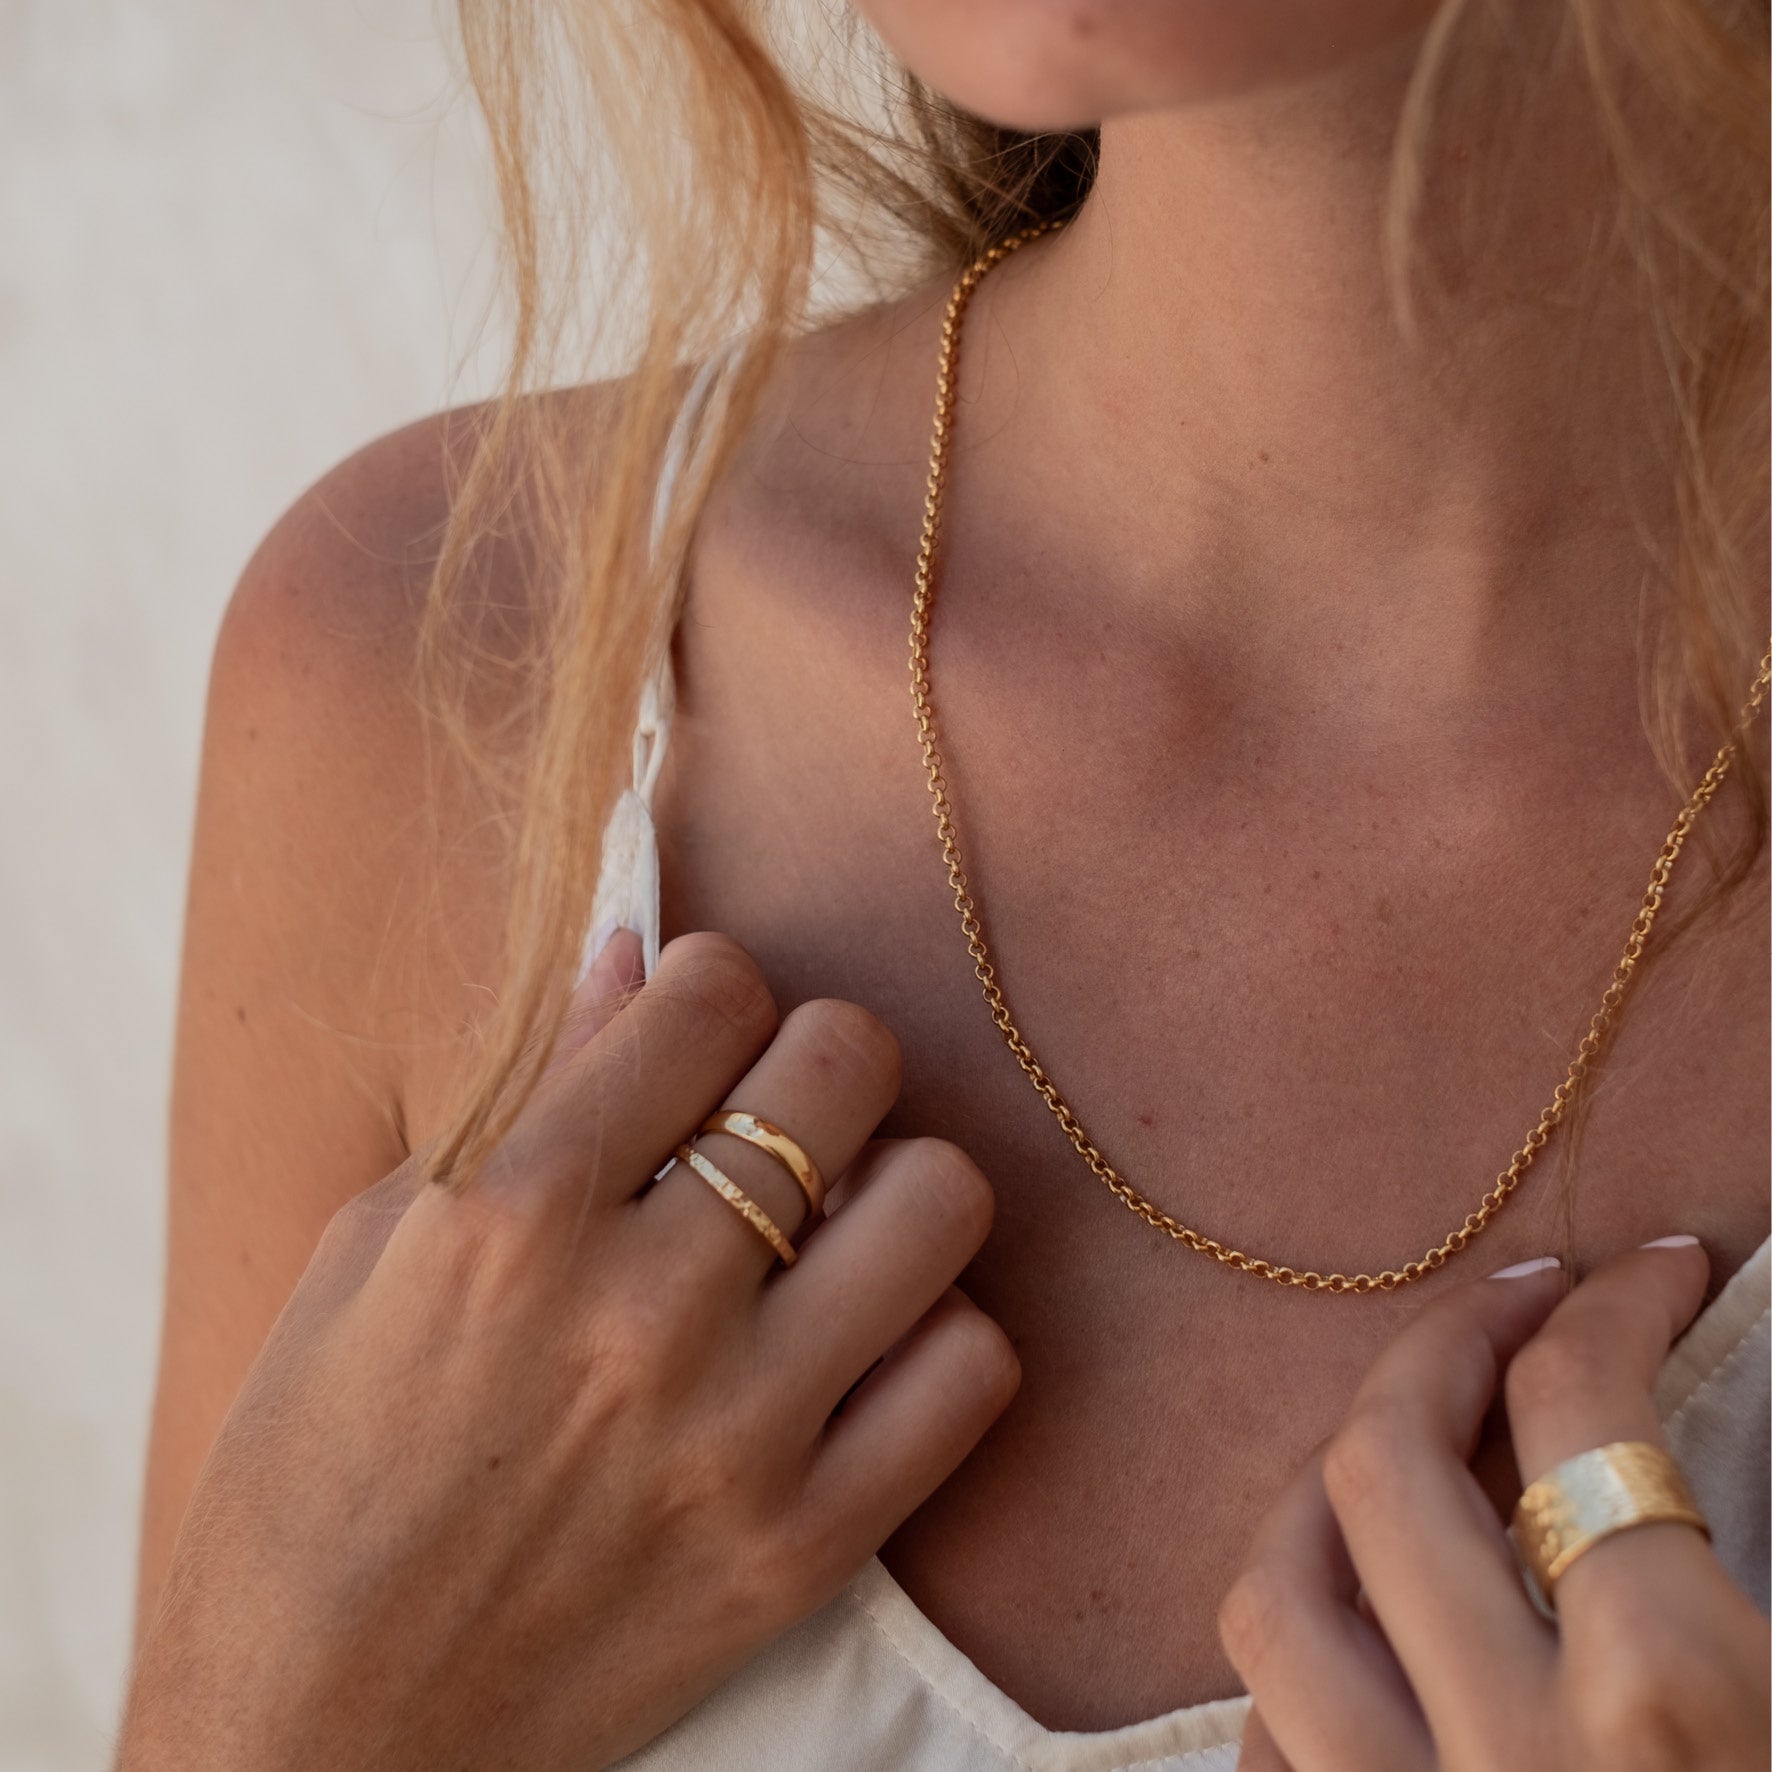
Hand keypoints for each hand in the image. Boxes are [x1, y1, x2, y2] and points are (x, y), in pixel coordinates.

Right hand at [118, 930, 1018, 1770]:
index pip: (712, 994)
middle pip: (845, 1065)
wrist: (316, 1737)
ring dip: (895, 1180)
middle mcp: (641, 1309)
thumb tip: (633, 960)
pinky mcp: (803, 1548)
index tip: (702, 1019)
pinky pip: (971, 1373)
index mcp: (513, 1216)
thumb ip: (521, 1096)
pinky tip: (865, 1340)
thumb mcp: (374, 1253)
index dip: (717, 981)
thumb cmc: (307, 1479)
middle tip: (780, 1105)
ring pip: (938, 1201)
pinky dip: (935, 1332)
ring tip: (837, 1219)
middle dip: (819, 1054)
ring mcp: (737, 1435)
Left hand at [1219, 1242, 1770, 1769]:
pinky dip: (1302, 1672)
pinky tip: (1364, 1640)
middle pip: (1385, 1467)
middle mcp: (1504, 1750)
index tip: (1653, 1270)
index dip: (1616, 1305)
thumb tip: (1631, 1433)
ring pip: (1275, 1605)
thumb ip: (1731, 1560)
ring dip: (1320, 1501)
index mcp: (1660, 1692)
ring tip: (1400, 1454)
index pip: (1580, 1409)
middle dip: (1444, 1345)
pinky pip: (1269, 1749)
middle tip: (1516, 1307)